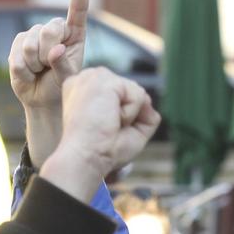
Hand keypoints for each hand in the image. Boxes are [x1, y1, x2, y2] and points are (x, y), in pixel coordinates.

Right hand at [10, 0, 89, 165]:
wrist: (42, 100)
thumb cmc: (62, 88)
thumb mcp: (69, 79)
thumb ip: (63, 65)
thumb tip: (53, 51)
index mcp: (74, 33)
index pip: (77, 8)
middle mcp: (54, 29)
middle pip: (50, 30)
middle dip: (49, 52)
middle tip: (49, 66)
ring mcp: (34, 34)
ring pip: (31, 44)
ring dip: (35, 65)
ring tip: (40, 72)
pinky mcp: (18, 43)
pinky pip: (17, 55)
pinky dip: (23, 70)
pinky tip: (28, 73)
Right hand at [40, 68, 159, 200]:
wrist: (86, 158)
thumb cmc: (102, 149)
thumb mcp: (128, 130)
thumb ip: (143, 112)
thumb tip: (148, 99)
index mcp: (86, 89)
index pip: (122, 95)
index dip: (122, 116)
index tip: (101, 130)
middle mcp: (87, 78)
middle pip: (131, 92)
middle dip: (128, 114)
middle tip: (106, 128)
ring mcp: (94, 76)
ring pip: (136, 92)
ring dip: (129, 115)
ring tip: (107, 123)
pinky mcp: (103, 78)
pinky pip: (138, 95)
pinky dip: (131, 113)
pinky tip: (110, 119)